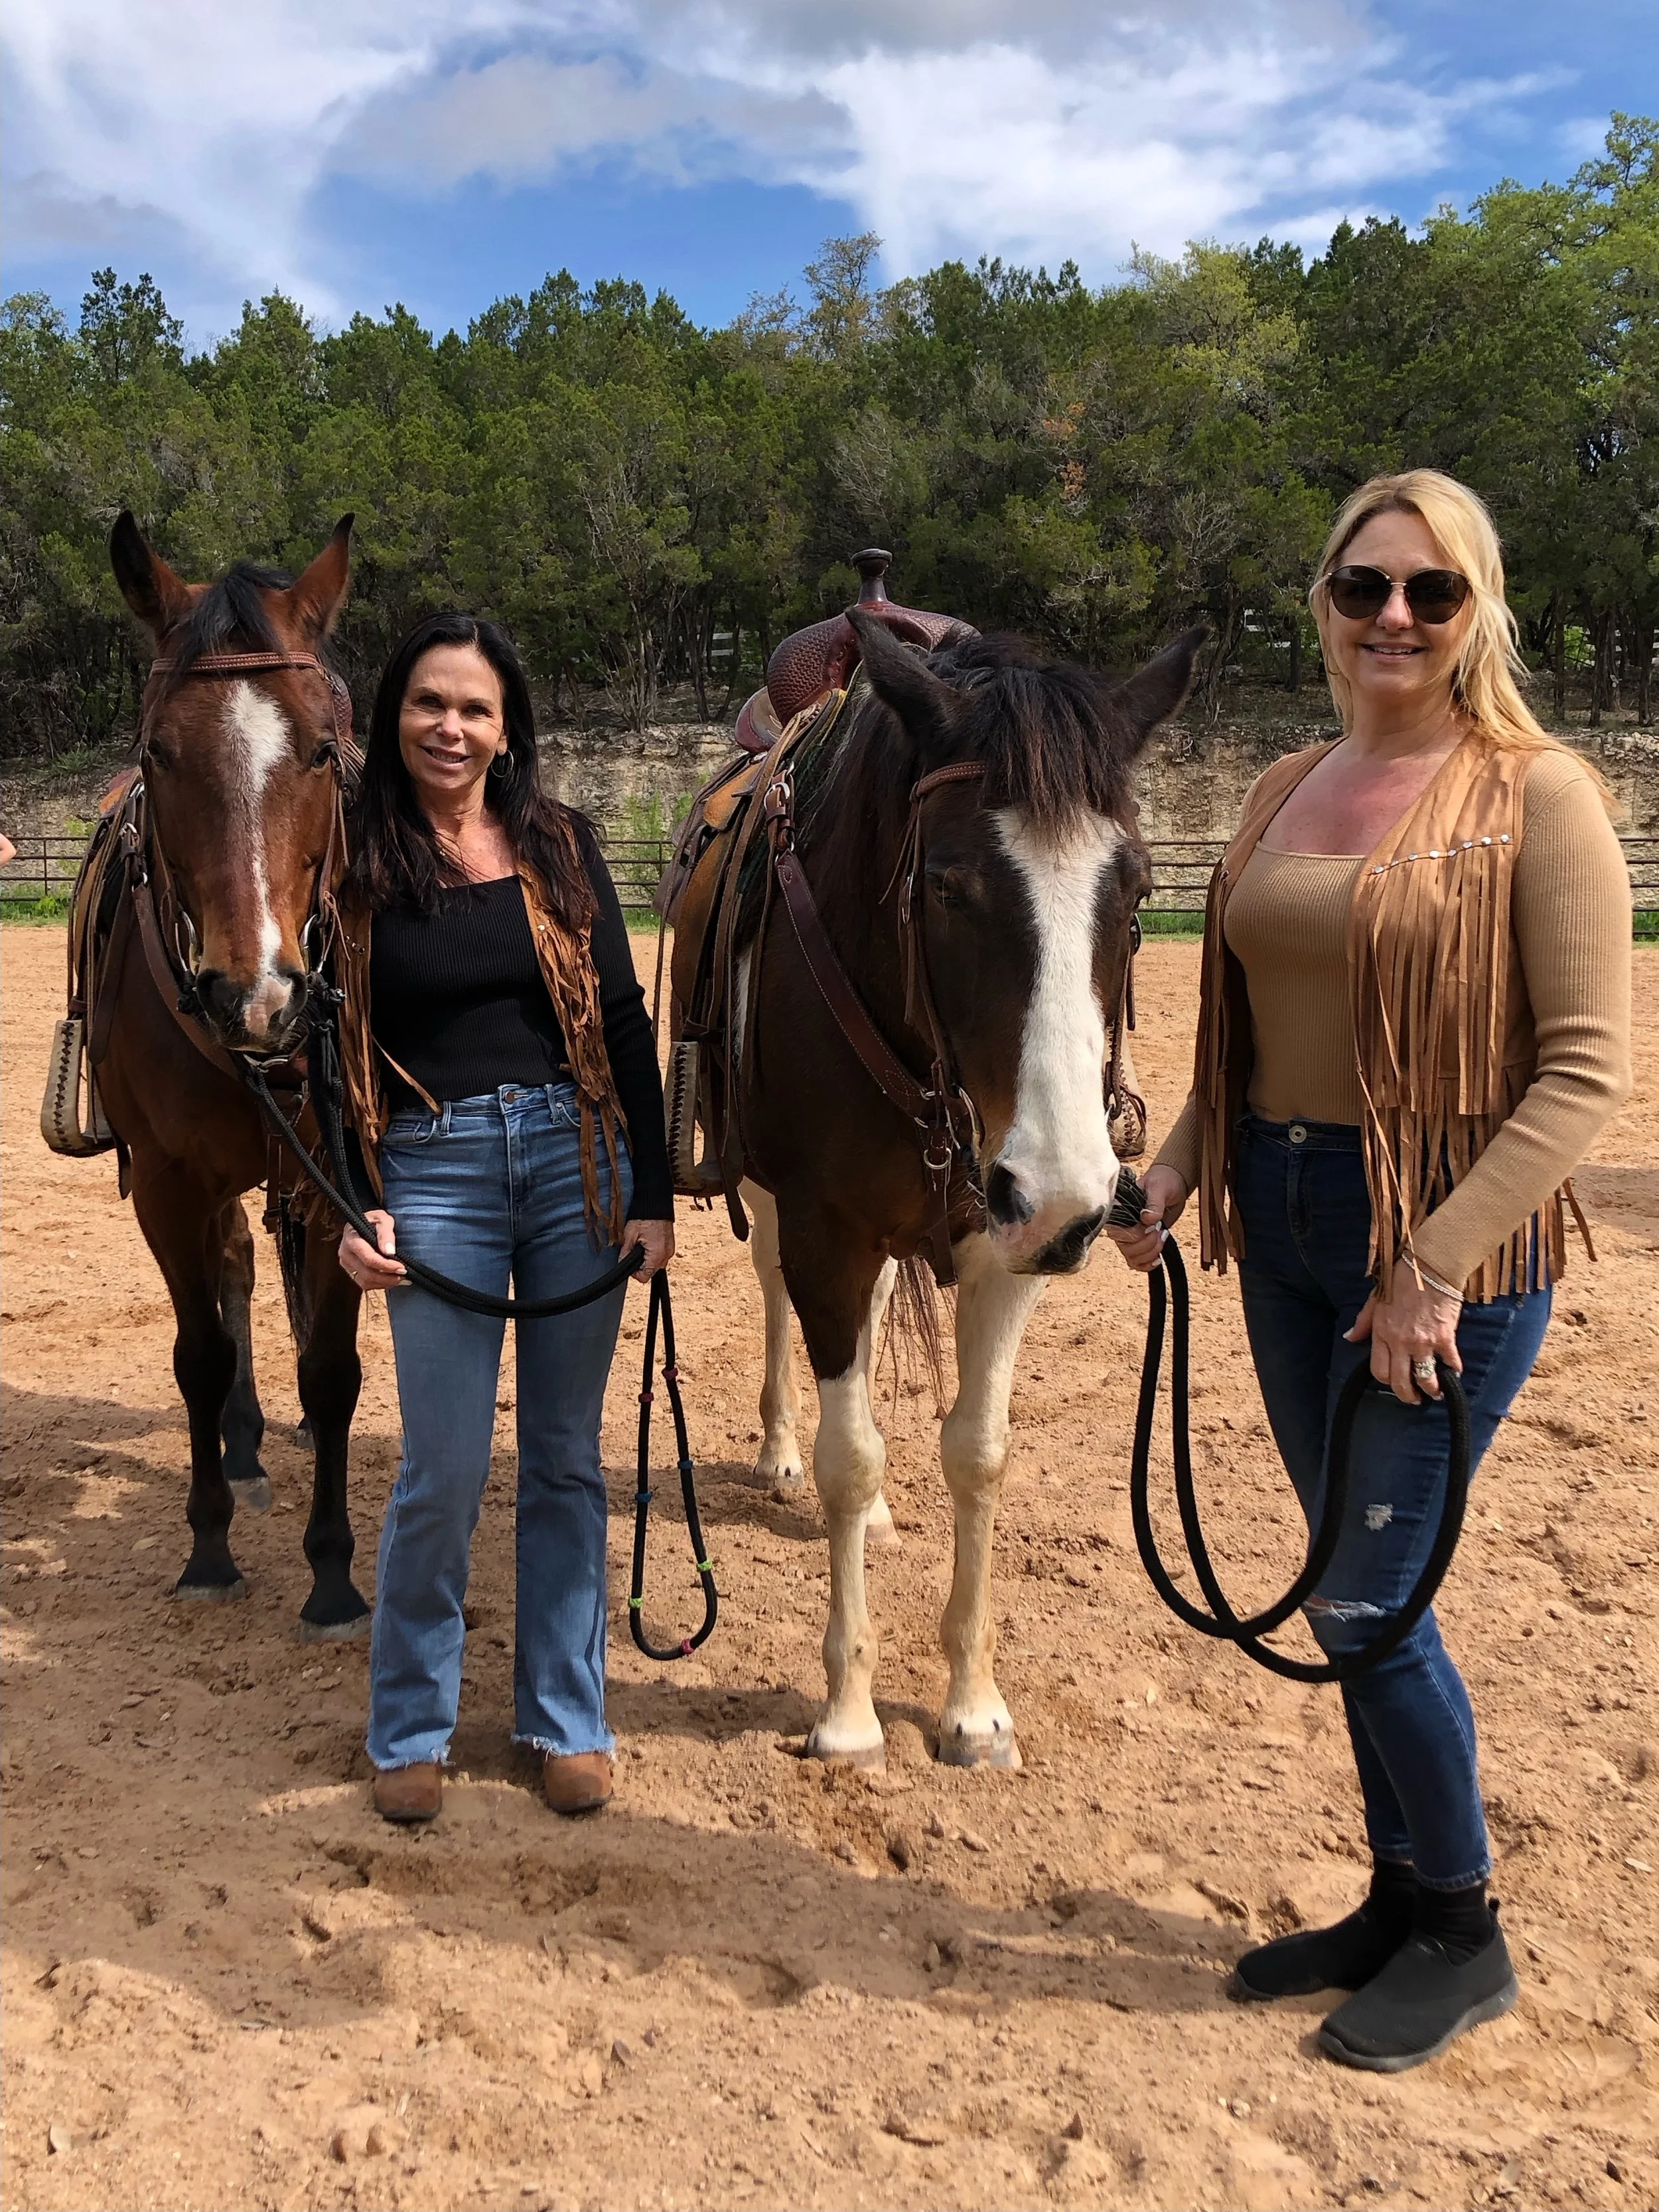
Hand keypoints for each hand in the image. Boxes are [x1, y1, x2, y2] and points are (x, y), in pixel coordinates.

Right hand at [338, 1209, 406, 1290]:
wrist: (365, 1223)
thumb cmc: (375, 1220)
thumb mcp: (383, 1219)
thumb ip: (386, 1233)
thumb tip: (390, 1252)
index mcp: (351, 1238)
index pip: (368, 1258)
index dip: (386, 1265)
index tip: (402, 1268)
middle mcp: (345, 1253)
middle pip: (367, 1273)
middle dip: (388, 1277)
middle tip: (405, 1275)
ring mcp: (346, 1264)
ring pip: (365, 1282)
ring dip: (385, 1283)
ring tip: (402, 1278)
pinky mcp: (351, 1271)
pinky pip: (365, 1284)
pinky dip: (380, 1284)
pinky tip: (393, 1279)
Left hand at [620, 1218, 674, 1277]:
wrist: (656, 1204)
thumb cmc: (645, 1217)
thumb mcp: (630, 1235)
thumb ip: (625, 1252)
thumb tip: (621, 1263)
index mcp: (657, 1255)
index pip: (645, 1277)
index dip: (635, 1273)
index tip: (629, 1263)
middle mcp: (666, 1254)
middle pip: (651, 1271)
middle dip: (641, 1265)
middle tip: (634, 1252)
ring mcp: (670, 1250)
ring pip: (656, 1264)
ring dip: (648, 1259)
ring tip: (641, 1246)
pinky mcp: (671, 1245)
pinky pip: (661, 1256)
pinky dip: (654, 1253)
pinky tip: (648, 1243)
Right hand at [1106, 1164, 1188, 1272]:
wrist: (1173, 1185)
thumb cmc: (1163, 1181)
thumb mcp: (1160, 1188)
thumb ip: (1154, 1203)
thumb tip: (1147, 1218)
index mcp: (1119, 1210)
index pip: (1116, 1231)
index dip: (1135, 1234)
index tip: (1152, 1225)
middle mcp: (1121, 1225)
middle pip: (1124, 1248)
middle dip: (1146, 1244)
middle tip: (1161, 1230)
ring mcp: (1130, 1236)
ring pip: (1131, 1257)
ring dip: (1150, 1253)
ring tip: (1163, 1237)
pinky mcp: (1141, 1244)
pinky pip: (1136, 1262)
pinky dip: (1147, 1264)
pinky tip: (1158, 1258)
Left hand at [1346, 1276, 1461, 1404]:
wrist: (1428, 1266)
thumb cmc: (1400, 1279)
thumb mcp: (1374, 1300)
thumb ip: (1362, 1323)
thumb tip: (1348, 1338)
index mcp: (1381, 1333)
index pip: (1379, 1370)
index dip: (1387, 1382)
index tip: (1395, 1383)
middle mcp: (1400, 1342)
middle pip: (1401, 1381)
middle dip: (1408, 1396)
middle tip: (1415, 1399)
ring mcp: (1423, 1342)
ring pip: (1425, 1378)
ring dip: (1431, 1389)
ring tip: (1435, 1392)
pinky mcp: (1444, 1338)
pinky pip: (1450, 1363)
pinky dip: (1454, 1371)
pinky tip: (1454, 1372)